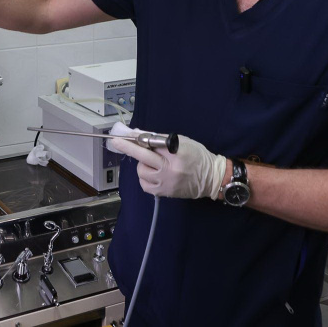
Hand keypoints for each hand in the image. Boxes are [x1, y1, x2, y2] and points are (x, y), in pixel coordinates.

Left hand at [109, 133, 226, 199]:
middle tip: (116, 142)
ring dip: (143, 165)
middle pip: (143, 157)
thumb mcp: (182, 142)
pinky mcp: (164, 192)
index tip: (122, 136)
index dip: (136, 140)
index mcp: (176, 153)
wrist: (211, 179)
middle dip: (127, 148)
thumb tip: (139, 135)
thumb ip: (160, 139)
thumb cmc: (198, 156)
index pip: (152, 144)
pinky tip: (152, 173)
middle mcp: (170, 169)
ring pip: (141, 171)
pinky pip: (144, 184)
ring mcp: (166, 182)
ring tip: (153, 163)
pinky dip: (145, 177)